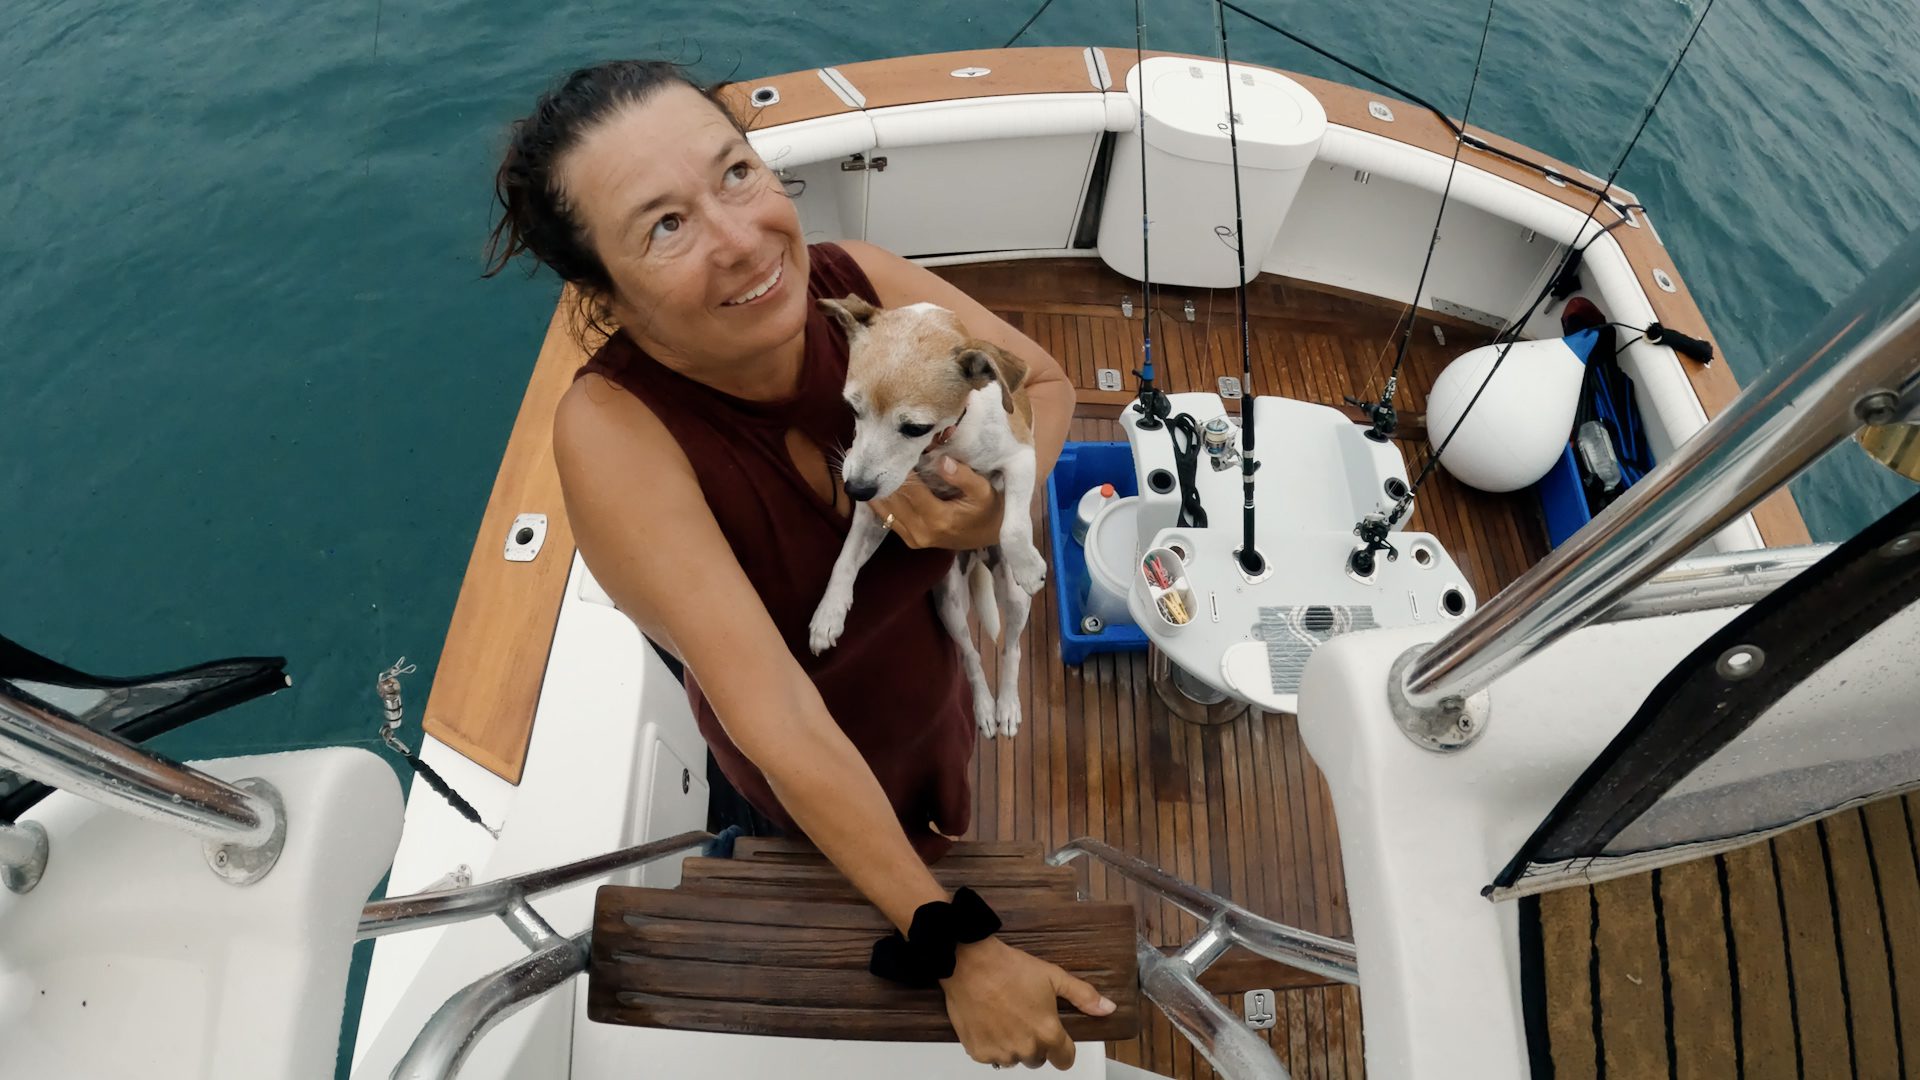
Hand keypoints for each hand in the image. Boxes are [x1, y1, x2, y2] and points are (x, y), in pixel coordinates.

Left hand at [870, 458, 1003, 550]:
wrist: (989, 534)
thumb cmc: (987, 509)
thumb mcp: (982, 490)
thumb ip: (962, 475)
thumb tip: (941, 459)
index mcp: (938, 518)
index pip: (910, 489)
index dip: (901, 468)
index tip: (895, 447)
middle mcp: (921, 531)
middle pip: (893, 499)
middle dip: (886, 476)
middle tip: (880, 452)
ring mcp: (913, 538)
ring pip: (885, 510)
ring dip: (879, 488)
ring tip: (873, 465)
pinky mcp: (909, 539)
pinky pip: (887, 518)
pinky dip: (880, 500)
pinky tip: (876, 483)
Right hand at [939, 937, 1116, 1068]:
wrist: (970, 963)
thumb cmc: (1009, 968)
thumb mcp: (1053, 976)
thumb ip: (1083, 996)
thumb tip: (1107, 1007)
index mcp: (1048, 1033)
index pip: (1065, 1060)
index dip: (1063, 1048)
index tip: (1057, 1038)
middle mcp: (1026, 1047)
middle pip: (1038, 1059)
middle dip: (1036, 1042)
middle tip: (1026, 1017)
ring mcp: (1001, 1052)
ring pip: (1015, 1059)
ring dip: (1013, 1044)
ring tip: (1006, 1017)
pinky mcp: (979, 1051)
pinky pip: (991, 1056)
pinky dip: (991, 1044)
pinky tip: (990, 1022)